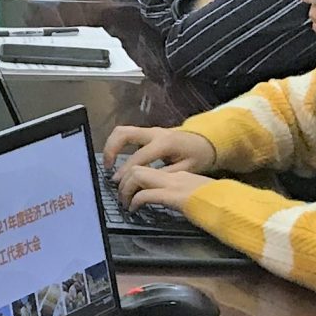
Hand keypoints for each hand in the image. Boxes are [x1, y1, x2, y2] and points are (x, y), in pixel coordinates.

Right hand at [102, 125, 217, 174]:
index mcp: (164, 143)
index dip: (126, 172)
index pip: (138, 157)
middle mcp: (154, 133)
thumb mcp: (187, 169)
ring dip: (111, 146)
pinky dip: (118, 145)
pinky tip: (118, 159)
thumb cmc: (199, 155)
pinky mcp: (148, 132)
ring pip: (122, 131)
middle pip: (123, 134)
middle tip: (107, 168)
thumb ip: (165, 174)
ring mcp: (150, 130)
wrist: (208, 140)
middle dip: (110, 150)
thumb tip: (145, 182)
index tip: (118, 184)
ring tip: (109, 164)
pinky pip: (127, 134)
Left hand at [117, 161, 213, 213]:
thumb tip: (175, 202)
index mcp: (180, 174)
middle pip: (138, 167)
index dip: (134, 177)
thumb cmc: (221, 204)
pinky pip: (146, 195)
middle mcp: (174, 176)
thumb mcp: (199, 196)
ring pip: (137, 176)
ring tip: (125, 203)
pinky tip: (135, 210)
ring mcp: (174, 185)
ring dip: (126, 189)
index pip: (150, 168)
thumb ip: (184, 195)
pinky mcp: (174, 197)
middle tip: (121, 196)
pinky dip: (136, 201)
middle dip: (124, 181)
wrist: (234, 206)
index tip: (128, 189)